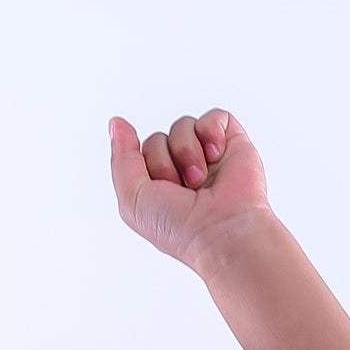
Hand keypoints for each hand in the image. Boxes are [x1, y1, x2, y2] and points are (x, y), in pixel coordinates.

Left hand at [107, 108, 272, 270]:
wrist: (220, 232)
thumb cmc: (180, 228)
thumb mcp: (132, 201)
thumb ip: (121, 160)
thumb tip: (117, 122)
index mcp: (162, 187)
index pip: (143, 152)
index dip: (148, 164)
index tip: (162, 190)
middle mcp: (184, 172)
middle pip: (160, 138)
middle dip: (164, 160)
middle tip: (182, 188)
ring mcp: (209, 158)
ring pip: (183, 126)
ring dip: (186, 150)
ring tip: (199, 179)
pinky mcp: (233, 145)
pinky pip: (214, 117)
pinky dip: (211, 130)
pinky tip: (215, 154)